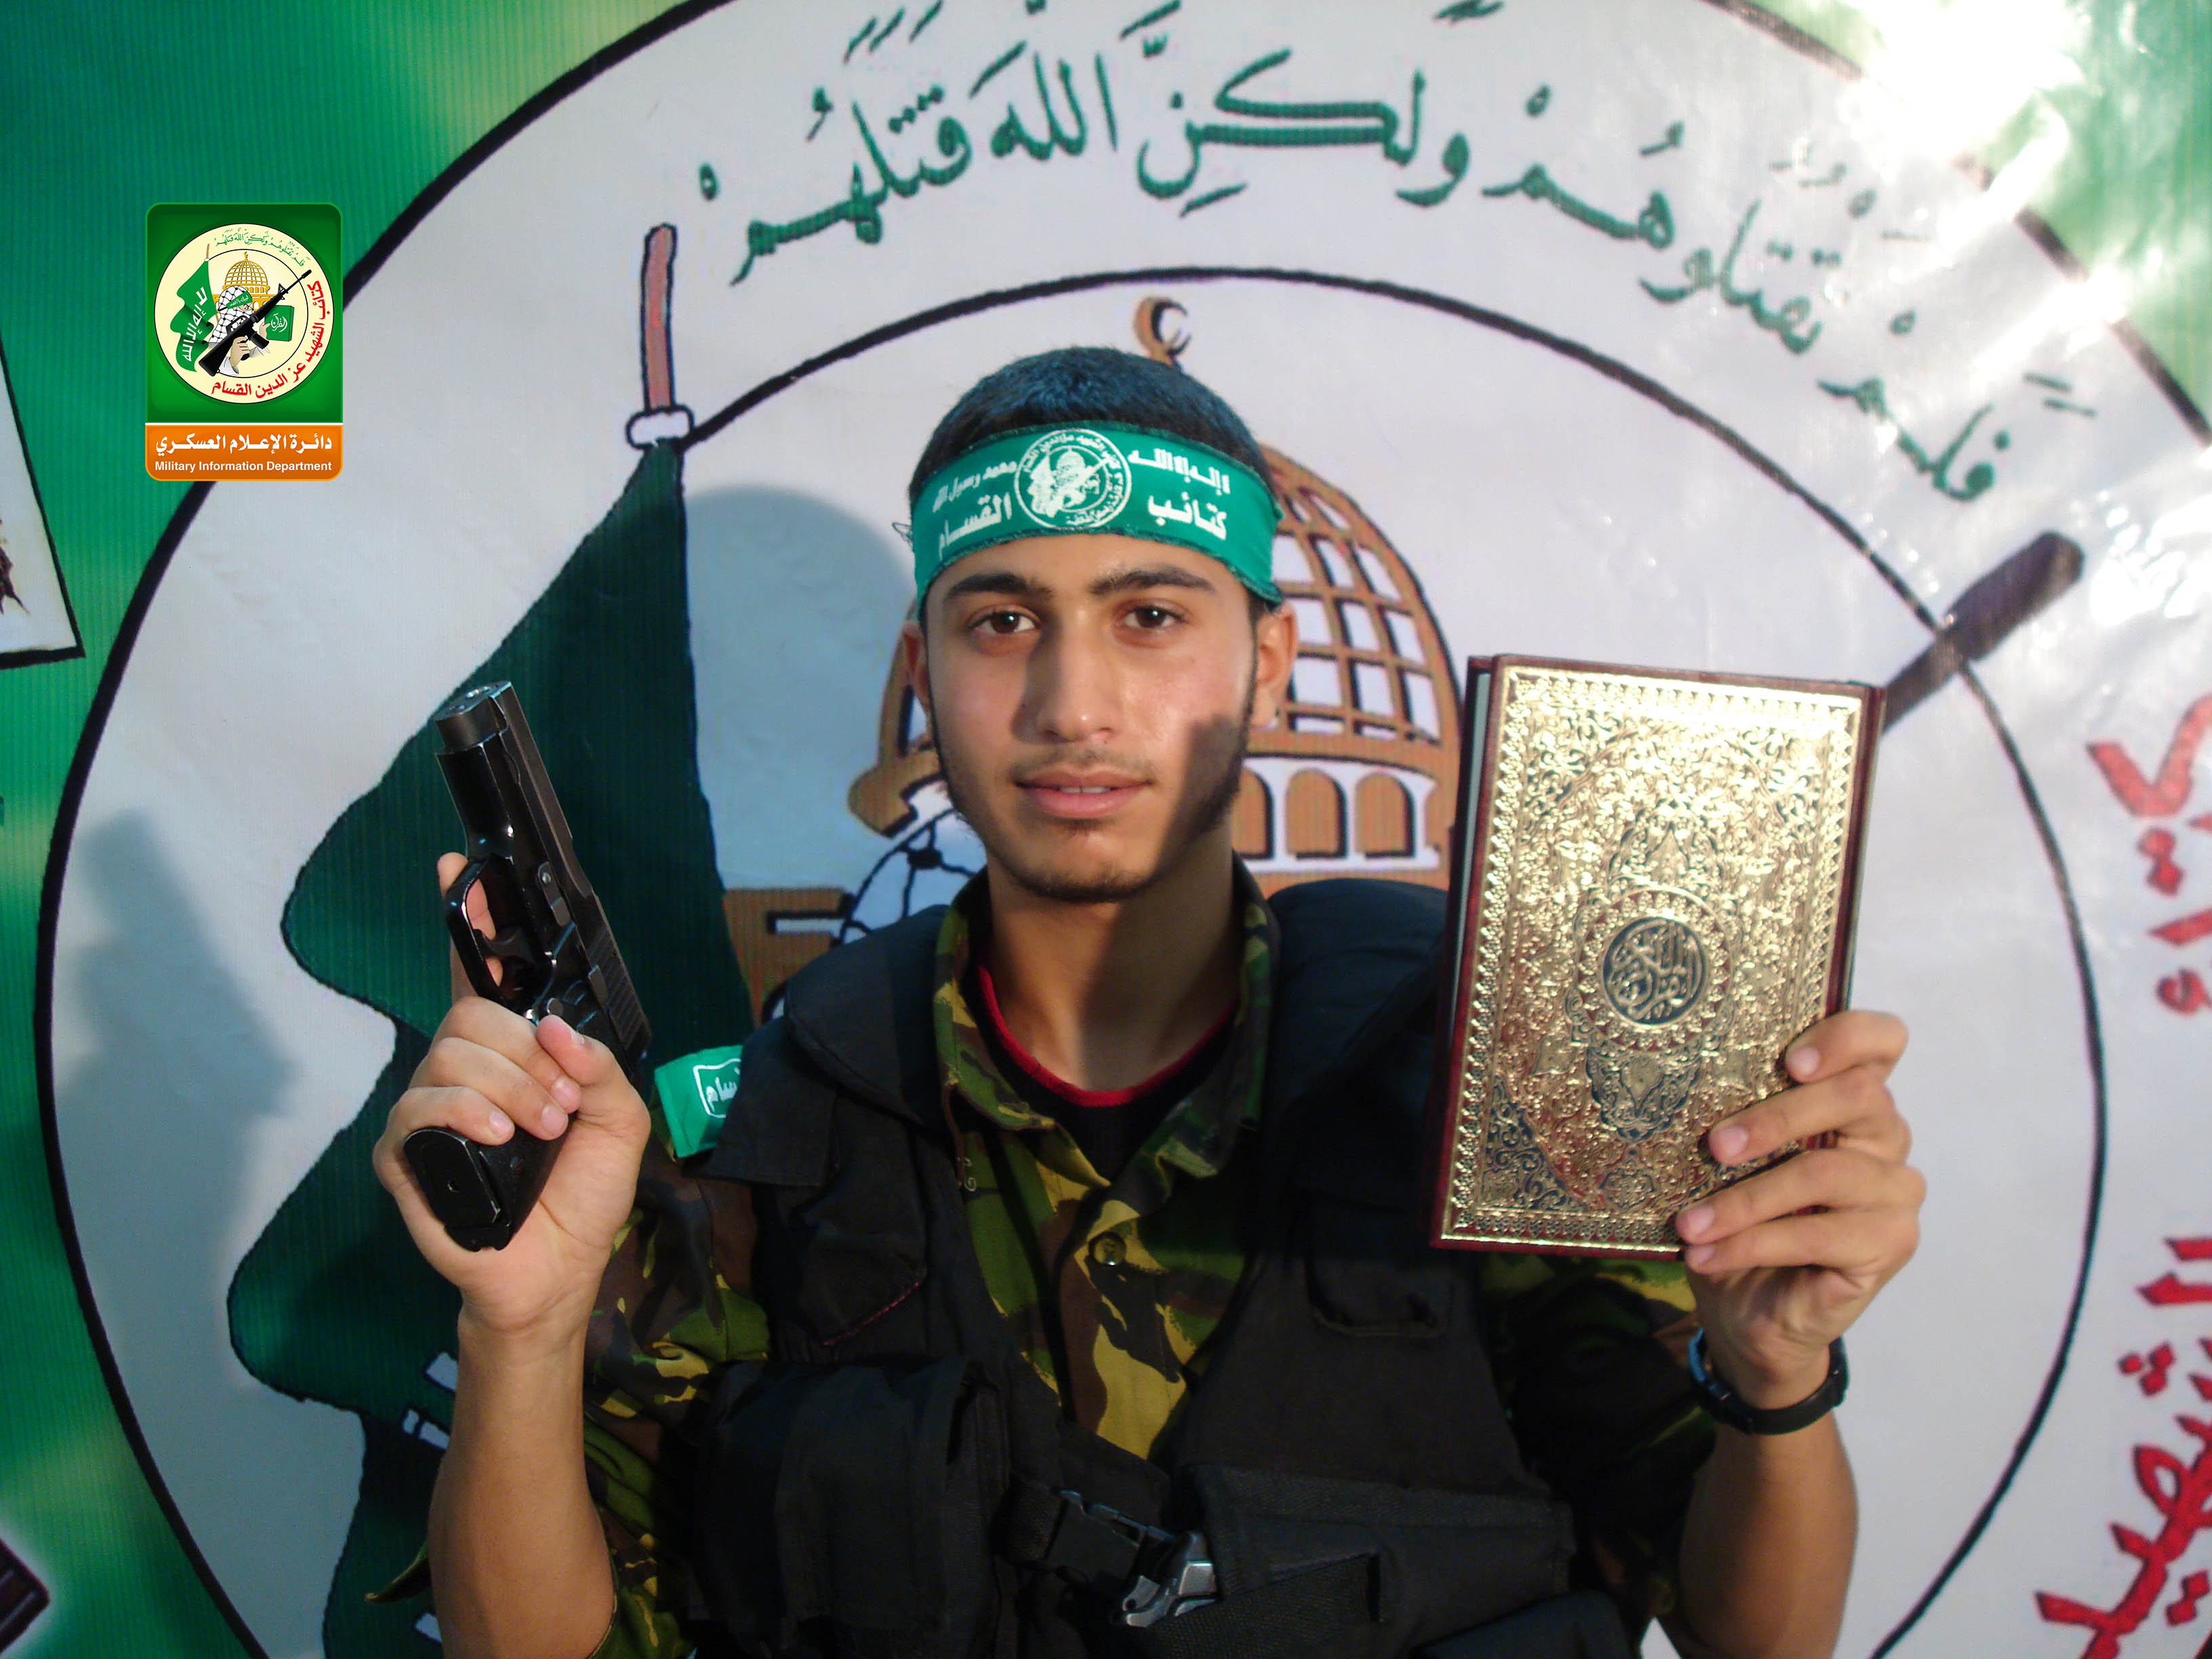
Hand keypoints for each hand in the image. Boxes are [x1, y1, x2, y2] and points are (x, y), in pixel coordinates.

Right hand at [372, 853, 651, 1343]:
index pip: (479, 975)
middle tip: (561, 1103)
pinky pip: (421, 1103)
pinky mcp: (404, 1152)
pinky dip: (467, 1111)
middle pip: (472, 1012)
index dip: (468, 918)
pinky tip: (499, 1136)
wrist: (558, 1271)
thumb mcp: (620, 1121)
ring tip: (540, 1131)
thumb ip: (601, 1066)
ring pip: (451, 1052)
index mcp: (513, 1055)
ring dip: (511, 1086)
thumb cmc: (582, 1195)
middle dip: (527, 1052)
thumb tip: (556, 1031)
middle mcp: (464, 1070)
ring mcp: (429, 1108)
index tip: (456, 868)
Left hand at [1672, 1010, 1921, 1408]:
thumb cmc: (1737, 1217)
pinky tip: (1705, 1254)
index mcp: (1851, 1099)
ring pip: (1826, 1173)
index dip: (1846, 1038)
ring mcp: (1895, 1192)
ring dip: (1746, 1199)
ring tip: (1689, 1224)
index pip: (1881, 1042)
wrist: (1749, 1309)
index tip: (1790, 1061)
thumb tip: (1672, 1085)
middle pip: (1857, 1098)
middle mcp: (1887, 1138)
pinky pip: (1817, 1235)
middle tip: (1714, 1145)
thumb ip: (1732, 1120)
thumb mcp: (1728, 1162)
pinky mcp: (1889, 1244)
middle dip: (1777, 1118)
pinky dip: (1751, 1243)